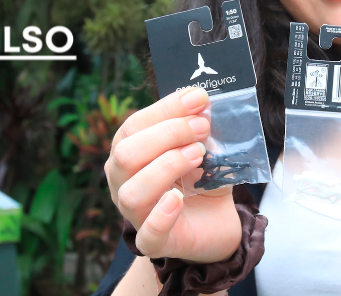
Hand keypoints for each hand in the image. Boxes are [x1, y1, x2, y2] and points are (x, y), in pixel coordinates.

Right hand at [106, 87, 241, 262]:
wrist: (217, 223)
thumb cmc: (201, 180)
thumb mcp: (202, 148)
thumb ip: (198, 129)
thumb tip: (201, 103)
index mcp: (129, 154)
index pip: (134, 126)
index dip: (165, 110)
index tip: (198, 98)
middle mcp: (123, 183)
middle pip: (125, 155)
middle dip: (167, 134)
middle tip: (202, 128)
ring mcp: (136, 215)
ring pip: (132, 192)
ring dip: (166, 167)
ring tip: (197, 156)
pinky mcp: (154, 243)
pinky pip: (148, 235)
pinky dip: (162, 215)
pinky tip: (178, 199)